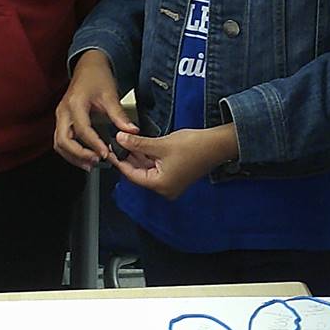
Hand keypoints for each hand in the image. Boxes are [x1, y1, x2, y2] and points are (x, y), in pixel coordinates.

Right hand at [54, 51, 134, 168]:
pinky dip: (70, 152)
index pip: (82, 130)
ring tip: (90, 164)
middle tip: (96, 161)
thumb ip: (119, 115)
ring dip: (72, 156)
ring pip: (59, 143)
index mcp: (75, 104)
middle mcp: (63, 111)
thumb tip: (131, 131)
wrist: (88, 66)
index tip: (105, 154)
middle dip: (78, 154)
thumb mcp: (110, 94)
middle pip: (63, 140)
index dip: (94, 144)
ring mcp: (60, 116)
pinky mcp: (62, 120)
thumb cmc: (97, 77)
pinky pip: (61, 140)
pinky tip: (84, 158)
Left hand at [113, 124, 237, 198]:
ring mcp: (171, 184)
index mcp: (160, 185)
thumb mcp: (160, 144)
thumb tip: (121, 140)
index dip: (120, 161)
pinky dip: (149, 158)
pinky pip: (157, 168)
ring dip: (139, 157)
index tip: (110, 151)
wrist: (218, 145)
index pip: (132, 175)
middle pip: (139, 173)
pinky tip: (142, 146)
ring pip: (148, 170)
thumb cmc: (195, 147)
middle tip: (117, 144)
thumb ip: (138, 144)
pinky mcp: (176, 176)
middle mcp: (165, 189)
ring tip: (128, 142)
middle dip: (129, 158)